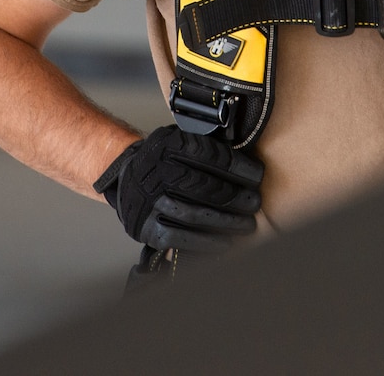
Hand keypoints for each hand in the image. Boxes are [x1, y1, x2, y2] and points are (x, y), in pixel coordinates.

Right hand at [93, 125, 264, 253]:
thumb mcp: (179, 140)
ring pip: (196, 214)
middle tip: (255, 203)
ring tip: (246, 225)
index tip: (257, 176)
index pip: (210, 155)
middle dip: (236, 197)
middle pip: (205, 187)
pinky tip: (224, 242)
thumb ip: (206, 147)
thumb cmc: (163, 160)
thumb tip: (247, 161)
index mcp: (168, 145)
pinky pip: (181, 237)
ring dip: (227, 222)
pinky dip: (206, 242)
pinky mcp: (146, 227)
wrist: (126, 177)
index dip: (238, 167)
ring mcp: (150, 201)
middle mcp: (157, 172)